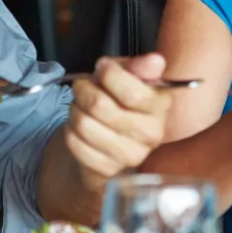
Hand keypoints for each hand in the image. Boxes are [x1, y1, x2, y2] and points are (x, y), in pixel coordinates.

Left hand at [64, 53, 172, 188]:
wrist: (109, 140)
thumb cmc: (119, 101)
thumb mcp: (128, 75)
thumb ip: (138, 66)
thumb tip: (154, 61)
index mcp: (161, 106)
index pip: (132, 93)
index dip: (108, 74)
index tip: (102, 67)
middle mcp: (152, 134)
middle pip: (100, 106)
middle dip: (84, 90)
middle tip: (84, 87)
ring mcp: (131, 155)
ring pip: (83, 123)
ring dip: (75, 109)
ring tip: (81, 107)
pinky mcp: (108, 171)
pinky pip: (75, 142)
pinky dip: (70, 130)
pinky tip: (80, 128)